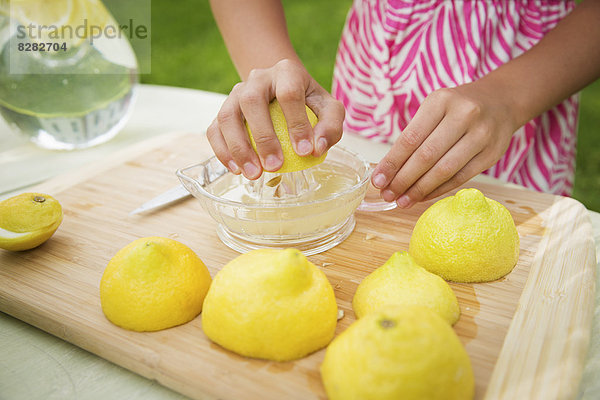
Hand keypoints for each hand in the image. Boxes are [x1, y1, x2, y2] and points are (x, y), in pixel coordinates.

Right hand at [207, 59, 344, 178]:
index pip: (289, 94)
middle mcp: (257, 78)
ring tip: (253, 174)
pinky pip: (215, 129)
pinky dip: (222, 151)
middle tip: (275, 166)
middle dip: (263, 137)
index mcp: (286, 71)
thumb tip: (315, 148)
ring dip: (238, 148)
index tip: (305, 152)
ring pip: (227, 116)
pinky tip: (236, 170)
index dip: (297, 123)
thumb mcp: (329, 109)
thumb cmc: (308, 103)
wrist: (282, 90)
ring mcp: (236, 92)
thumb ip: (330, 126)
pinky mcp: (223, 109)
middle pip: (251, 101)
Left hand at [371, 82, 517, 207]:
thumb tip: (388, 171)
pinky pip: (460, 178)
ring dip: (419, 190)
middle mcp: (463, 115)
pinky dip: (438, 190)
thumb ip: (414, 135)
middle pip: (426, 156)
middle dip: (403, 180)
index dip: (392, 163)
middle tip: (387, 194)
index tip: (377, 180)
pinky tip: (423, 196)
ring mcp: (481, 135)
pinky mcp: (492, 154)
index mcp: (441, 101)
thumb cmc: (457, 107)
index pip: (410, 138)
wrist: (501, 101)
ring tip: (402, 201)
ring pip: (444, 170)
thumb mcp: (434, 108)